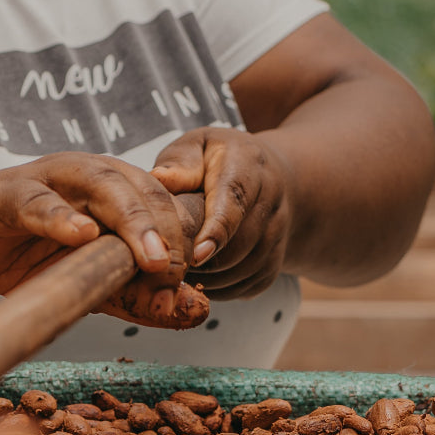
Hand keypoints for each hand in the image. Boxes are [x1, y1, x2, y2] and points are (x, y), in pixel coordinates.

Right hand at [0, 153, 191, 320]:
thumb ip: (137, 295)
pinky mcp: (2, 195)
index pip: (161, 202)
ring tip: (152, 255)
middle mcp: (81, 174)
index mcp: (107, 188)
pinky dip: (60, 216)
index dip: (184, 237)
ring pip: (97, 184)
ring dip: (130, 217)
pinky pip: (35, 201)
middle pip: (137, 187)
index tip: (194, 282)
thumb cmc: (22, 253)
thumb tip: (197, 309)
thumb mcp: (85, 280)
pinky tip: (81, 234)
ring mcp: (42, 179)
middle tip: (178, 272)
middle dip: (166, 228)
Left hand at [151, 128, 293, 298]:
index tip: (196, 254)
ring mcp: (277, 235)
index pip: (235, 202)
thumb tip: (158, 178)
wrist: (266, 177)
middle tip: (165, 263)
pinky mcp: (274, 264)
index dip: (217, 231)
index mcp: (247, 167)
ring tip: (173, 270)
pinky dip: (217, 289)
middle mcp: (270, 201)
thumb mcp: (197, 145)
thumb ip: (180, 163)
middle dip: (203, 261)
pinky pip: (245, 287)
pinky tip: (193, 279)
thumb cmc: (217, 159)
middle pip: (240, 243)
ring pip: (244, 270)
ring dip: (207, 278)